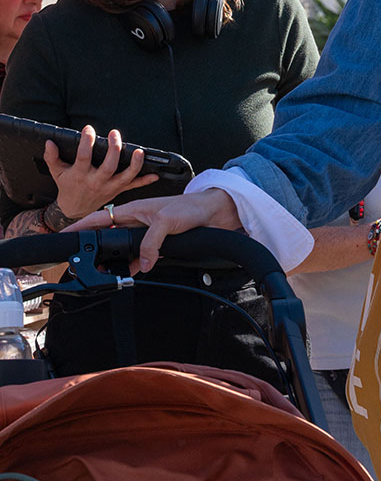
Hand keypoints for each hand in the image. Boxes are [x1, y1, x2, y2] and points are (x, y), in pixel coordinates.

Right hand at [46, 125, 158, 219]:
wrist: (75, 209)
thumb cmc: (68, 186)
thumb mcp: (56, 172)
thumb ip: (52, 157)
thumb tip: (49, 142)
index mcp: (80, 175)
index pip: (83, 157)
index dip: (86, 142)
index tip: (88, 129)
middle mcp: (96, 182)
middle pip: (108, 166)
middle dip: (113, 150)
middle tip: (115, 134)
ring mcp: (109, 187)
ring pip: (125, 177)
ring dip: (135, 165)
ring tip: (139, 151)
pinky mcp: (118, 191)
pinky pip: (134, 186)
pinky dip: (145, 181)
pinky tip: (155, 175)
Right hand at [69, 188, 240, 272]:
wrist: (215, 213)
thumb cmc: (191, 207)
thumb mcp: (165, 222)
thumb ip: (150, 243)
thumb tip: (142, 263)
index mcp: (133, 210)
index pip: (100, 218)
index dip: (81, 227)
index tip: (65, 236)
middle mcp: (137, 221)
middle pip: (109, 236)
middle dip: (97, 248)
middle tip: (85, 262)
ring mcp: (148, 232)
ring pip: (125, 249)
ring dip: (118, 260)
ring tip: (107, 272)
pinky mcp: (159, 242)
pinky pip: (142, 256)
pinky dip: (137, 265)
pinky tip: (135, 272)